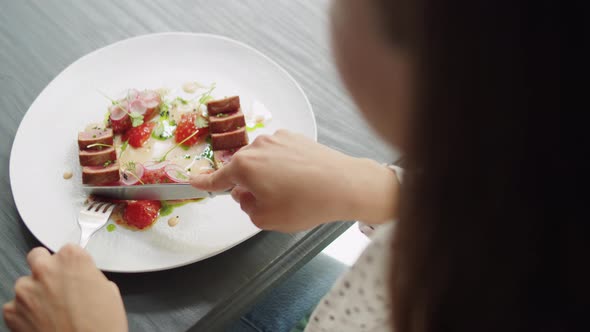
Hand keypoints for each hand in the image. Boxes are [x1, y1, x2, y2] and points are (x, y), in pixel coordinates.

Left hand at [3, 245, 126, 331]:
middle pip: (38, 257)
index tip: (76, 274)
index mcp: (72, 259)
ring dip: (35, 292)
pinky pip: (15, 306)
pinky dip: (25, 312)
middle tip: (58, 285)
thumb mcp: (109, 291)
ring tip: (52, 310)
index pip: (68, 249)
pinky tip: (43, 322)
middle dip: (46, 268)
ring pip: (25, 283)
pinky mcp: (12, 312)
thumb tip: (81, 279)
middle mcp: (45, 269)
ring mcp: (25, 290)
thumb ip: (89, 276)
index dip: (73, 264)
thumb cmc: (102, 325)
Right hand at [191, 130, 398, 231]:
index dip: (204, 183)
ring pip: (263, 162)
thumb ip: (247, 208)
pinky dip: (285, 166)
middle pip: (243, 170)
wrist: (344, 184)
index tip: (193, 181)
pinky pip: (280, 154)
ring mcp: (277, 138)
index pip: (217, 178)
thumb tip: (247, 195)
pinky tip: (302, 178)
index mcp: (244, 166)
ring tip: (293, 191)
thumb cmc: (304, 204)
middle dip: (250, 186)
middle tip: (272, 202)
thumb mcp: (266, 219)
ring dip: (269, 175)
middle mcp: (257, 147)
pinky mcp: (296, 137)